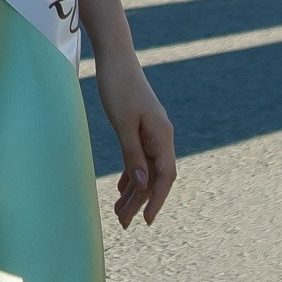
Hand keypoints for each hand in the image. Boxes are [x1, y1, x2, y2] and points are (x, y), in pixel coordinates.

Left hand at [96, 53, 176, 228]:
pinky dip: (130, 174)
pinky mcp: (140, 127)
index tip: (146, 221)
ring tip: (119, 212)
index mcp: (162, 135)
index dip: (157, 200)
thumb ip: (132, 154)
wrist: (115, 58)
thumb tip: (142, 185)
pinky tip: (121, 189)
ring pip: (145, 169)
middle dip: (140, 201)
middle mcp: (161, 136)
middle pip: (154, 176)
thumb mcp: (122, 123)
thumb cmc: (118, 87)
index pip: (165, 176)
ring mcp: (151, 132)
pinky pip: (138, 158)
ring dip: (133, 191)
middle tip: (123, 223)